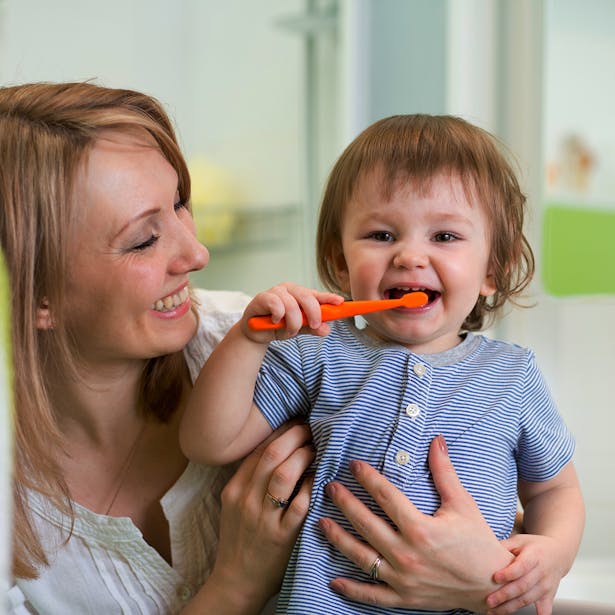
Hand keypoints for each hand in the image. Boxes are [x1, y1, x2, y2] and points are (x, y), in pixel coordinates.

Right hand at [187, 422, 313, 613]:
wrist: (236, 581)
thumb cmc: (241, 537)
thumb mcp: (235, 505)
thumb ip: (250, 478)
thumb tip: (279, 446)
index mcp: (234, 489)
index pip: (259, 449)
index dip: (281, 431)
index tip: (297, 421)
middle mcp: (246, 500)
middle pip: (272, 454)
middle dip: (296, 435)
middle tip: (312, 428)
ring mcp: (263, 518)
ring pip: (285, 474)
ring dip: (305, 456)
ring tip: (317, 448)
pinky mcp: (282, 537)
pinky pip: (301, 504)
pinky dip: (313, 485)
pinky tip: (322, 476)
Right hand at [240, 283, 342, 341]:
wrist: (256, 333)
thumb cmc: (278, 327)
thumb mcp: (298, 329)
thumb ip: (312, 328)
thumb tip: (326, 329)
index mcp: (301, 295)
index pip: (317, 295)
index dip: (329, 297)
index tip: (340, 302)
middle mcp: (290, 290)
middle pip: (307, 297)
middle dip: (314, 313)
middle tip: (315, 326)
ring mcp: (276, 291)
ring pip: (291, 304)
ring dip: (293, 322)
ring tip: (289, 331)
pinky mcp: (263, 296)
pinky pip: (276, 304)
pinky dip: (279, 315)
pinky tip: (276, 321)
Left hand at [319, 435, 513, 611]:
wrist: (492, 584)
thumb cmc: (478, 540)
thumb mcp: (462, 504)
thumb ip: (444, 472)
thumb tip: (436, 440)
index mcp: (421, 529)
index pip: (386, 497)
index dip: (368, 478)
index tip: (353, 465)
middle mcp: (408, 554)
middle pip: (366, 524)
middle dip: (345, 503)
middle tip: (329, 487)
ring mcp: (403, 578)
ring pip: (362, 557)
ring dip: (339, 539)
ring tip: (321, 522)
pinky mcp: (404, 597)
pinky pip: (372, 595)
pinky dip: (352, 589)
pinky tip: (334, 580)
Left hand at [486, 534, 564, 614]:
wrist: (557, 553)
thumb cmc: (534, 546)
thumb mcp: (519, 540)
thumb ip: (504, 546)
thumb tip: (483, 549)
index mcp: (534, 556)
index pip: (522, 566)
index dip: (509, 573)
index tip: (495, 577)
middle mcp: (541, 572)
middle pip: (523, 586)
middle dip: (505, 595)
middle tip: (489, 601)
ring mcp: (546, 586)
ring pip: (528, 599)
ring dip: (510, 607)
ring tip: (493, 611)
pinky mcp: (549, 596)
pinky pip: (544, 610)